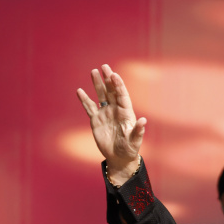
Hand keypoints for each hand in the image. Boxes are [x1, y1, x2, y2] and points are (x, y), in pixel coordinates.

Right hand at [77, 64, 146, 184]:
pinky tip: (80, 91)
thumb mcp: (135, 141)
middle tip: (104, 66)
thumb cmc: (130, 149)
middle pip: (112, 91)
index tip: (114, 75)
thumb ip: (138, 130)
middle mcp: (116, 110)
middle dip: (108, 79)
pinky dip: (85, 100)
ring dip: (97, 84)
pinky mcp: (96, 120)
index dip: (119, 85)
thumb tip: (144, 120)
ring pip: (101, 96)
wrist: (119, 157)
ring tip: (94, 71)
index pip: (122, 95)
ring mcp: (106, 114)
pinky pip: (90, 107)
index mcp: (126, 113)